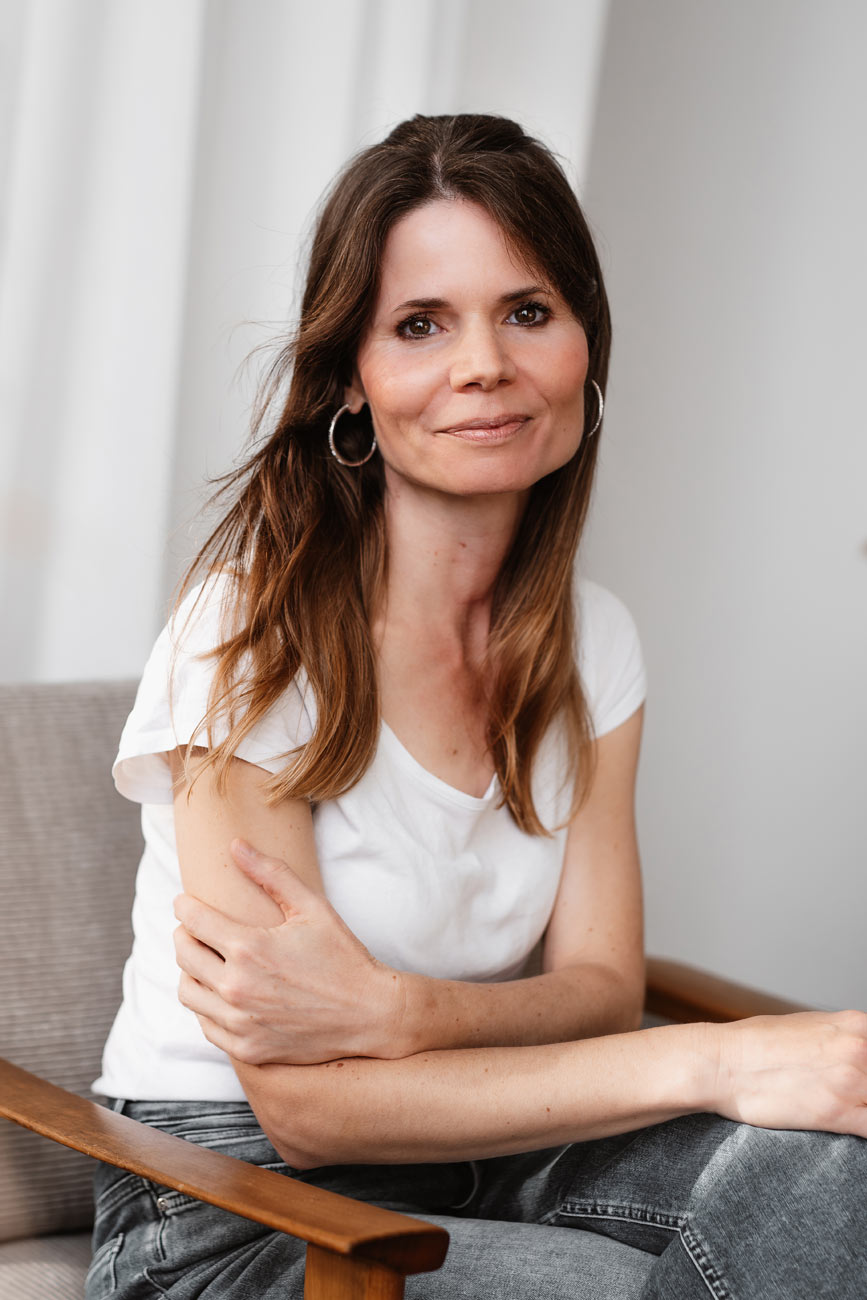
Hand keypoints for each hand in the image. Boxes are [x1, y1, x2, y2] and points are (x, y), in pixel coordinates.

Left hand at [172, 839, 406, 1065]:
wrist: (369, 1014)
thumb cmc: (342, 956)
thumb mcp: (312, 907)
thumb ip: (271, 873)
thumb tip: (235, 845)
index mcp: (249, 948)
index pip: (193, 919)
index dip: (185, 905)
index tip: (186, 902)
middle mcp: (237, 987)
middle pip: (184, 954)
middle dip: (184, 934)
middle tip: (194, 928)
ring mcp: (239, 1022)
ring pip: (187, 991)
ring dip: (190, 970)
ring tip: (204, 960)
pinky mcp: (246, 1049)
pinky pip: (205, 1024)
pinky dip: (206, 1005)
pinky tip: (221, 993)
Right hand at [710, 1009, 866, 1137]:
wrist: (721, 1063)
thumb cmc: (755, 1044)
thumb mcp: (807, 1026)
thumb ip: (841, 1039)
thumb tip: (856, 1054)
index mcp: (855, 1024)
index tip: (864, 1082)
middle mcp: (859, 1048)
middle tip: (856, 1099)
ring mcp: (850, 1081)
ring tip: (850, 1111)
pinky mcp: (837, 1113)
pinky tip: (854, 1130)